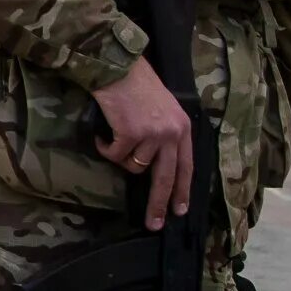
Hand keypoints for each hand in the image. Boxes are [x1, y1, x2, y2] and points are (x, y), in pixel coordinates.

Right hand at [92, 58, 193, 229]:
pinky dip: (106, 147)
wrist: (118, 66)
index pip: (186, 167)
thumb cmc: (138, 84)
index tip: (179, 210)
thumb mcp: (163, 109)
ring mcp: (152, 135)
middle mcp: (172, 133)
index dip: (182, 191)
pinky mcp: (130, 135)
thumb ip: (165, 134)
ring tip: (116, 135)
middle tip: (153, 224)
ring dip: (121, 155)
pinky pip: (115, 155)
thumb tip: (154, 165)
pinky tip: (104, 133)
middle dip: (159, 204)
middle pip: (166, 179)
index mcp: (182, 128)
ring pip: (134, 166)